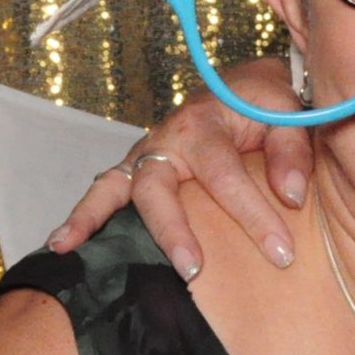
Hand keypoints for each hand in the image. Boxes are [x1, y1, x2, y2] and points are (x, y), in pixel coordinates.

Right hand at [43, 56, 310, 278]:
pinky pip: (104, 192)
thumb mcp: (288, 114)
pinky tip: (62, 246)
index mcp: (205, 123)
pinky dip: (82, 216)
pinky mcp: (137, 170)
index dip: (254, 214)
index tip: (281, 252)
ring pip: (113, 187)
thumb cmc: (265, 103)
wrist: (244, 84)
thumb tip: (292, 197)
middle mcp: (166, 139)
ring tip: (71, 251)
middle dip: (171, 230)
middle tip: (194, 270)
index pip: (225, 175)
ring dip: (93, 218)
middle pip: (157, 186)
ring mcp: (146, 155)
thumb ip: (291, 153)